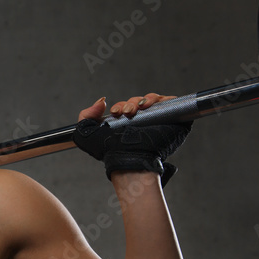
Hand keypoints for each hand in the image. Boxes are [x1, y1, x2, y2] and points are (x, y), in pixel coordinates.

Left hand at [73, 94, 191, 185]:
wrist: (128, 160)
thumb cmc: (109, 152)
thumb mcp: (86, 134)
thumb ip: (85, 116)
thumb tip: (101, 101)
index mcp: (125, 123)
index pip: (127, 105)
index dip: (122, 104)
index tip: (117, 112)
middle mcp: (142, 122)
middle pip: (141, 100)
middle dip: (132, 102)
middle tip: (128, 111)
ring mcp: (157, 121)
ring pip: (154, 99)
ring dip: (146, 99)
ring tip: (140, 108)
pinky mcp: (172, 122)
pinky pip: (171, 102)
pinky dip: (164, 98)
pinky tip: (153, 105)